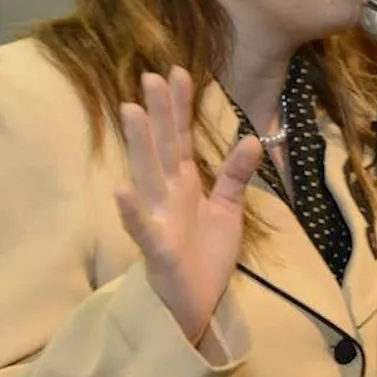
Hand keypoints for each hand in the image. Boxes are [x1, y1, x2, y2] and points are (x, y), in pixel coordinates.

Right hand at [114, 68, 262, 343]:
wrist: (196, 304)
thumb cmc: (206, 255)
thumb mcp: (228, 210)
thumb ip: (235, 176)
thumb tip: (253, 139)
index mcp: (183, 184)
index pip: (179, 138)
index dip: (179, 107)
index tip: (178, 71)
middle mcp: (166, 196)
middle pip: (161, 147)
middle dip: (157, 113)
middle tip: (150, 76)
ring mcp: (158, 220)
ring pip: (147, 176)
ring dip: (139, 144)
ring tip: (132, 110)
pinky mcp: (157, 250)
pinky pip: (142, 228)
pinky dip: (132, 210)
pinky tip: (122, 189)